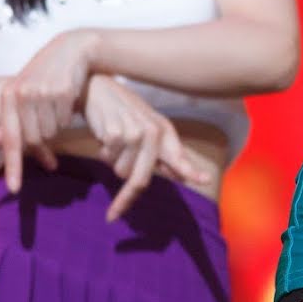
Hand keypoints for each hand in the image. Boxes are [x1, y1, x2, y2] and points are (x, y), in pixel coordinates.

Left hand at [0, 29, 97, 191]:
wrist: (71, 49)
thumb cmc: (43, 77)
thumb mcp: (21, 95)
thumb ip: (7, 123)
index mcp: (9, 96)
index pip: (10, 138)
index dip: (12, 165)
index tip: (14, 189)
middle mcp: (23, 94)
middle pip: (33, 138)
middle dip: (43, 141)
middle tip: (50, 129)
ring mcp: (43, 92)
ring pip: (51, 131)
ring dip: (56, 126)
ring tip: (57, 108)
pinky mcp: (63, 91)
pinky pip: (65, 120)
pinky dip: (67, 116)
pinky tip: (67, 100)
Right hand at [82, 75, 212, 220]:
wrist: (97, 88)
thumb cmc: (125, 113)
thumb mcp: (148, 128)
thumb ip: (164, 154)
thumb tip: (184, 175)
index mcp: (164, 132)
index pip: (178, 156)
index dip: (190, 170)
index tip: (205, 180)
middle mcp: (153, 133)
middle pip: (141, 178)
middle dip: (126, 197)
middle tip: (114, 213)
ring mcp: (134, 133)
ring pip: (121, 171)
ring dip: (113, 161)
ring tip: (114, 140)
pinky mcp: (115, 133)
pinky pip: (107, 158)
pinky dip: (102, 151)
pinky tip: (104, 133)